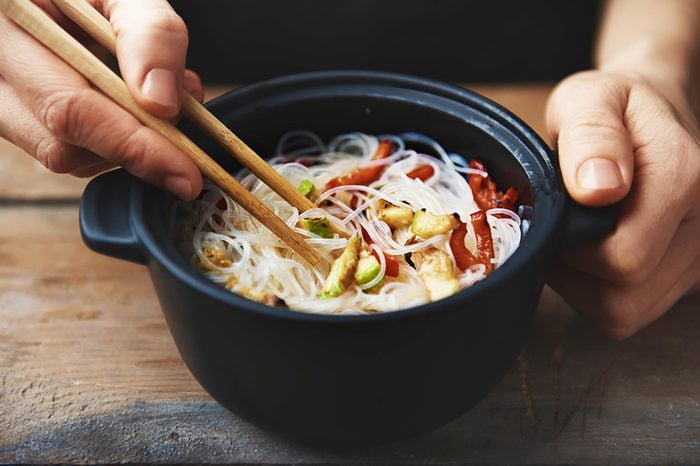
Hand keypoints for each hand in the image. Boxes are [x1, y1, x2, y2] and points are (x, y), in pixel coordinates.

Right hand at [0, 0, 203, 198]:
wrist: (66, 1)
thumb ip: (149, 34)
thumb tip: (163, 104)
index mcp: (11, 29)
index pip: (69, 107)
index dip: (132, 146)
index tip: (185, 174)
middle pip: (63, 147)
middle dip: (136, 150)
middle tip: (189, 145)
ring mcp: (1, 103)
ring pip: (67, 156)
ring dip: (127, 143)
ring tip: (157, 99)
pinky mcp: (20, 120)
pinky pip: (69, 150)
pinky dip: (113, 141)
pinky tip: (130, 107)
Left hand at [546, 70, 699, 338]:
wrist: (652, 117)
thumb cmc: (615, 107)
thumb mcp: (589, 98)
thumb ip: (592, 134)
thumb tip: (598, 188)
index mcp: (688, 178)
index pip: (623, 258)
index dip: (573, 246)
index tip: (560, 212)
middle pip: (622, 298)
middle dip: (575, 271)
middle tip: (562, 228)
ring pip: (624, 314)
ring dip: (584, 286)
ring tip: (577, 239)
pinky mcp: (686, 280)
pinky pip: (629, 313)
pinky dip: (600, 293)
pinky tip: (593, 255)